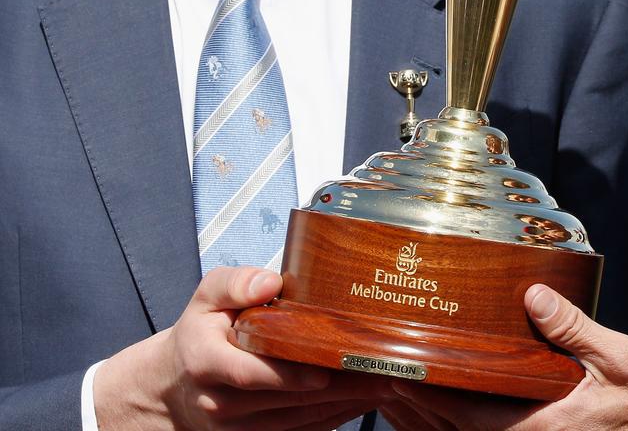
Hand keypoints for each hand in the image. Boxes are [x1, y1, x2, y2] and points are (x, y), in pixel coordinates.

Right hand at [94, 265, 386, 429]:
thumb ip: (235, 283)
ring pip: (299, 422)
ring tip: (384, 386)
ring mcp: (238, 429)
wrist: (174, 387)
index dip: (291, 375)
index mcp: (207, 361)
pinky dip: (332, 419)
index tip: (328, 371)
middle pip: (286, 400)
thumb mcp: (206, 296)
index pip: (252, 373)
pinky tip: (361, 402)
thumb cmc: (200, 332)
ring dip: (343, 407)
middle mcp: (222, 403)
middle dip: (337, 389)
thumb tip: (270, 282)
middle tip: (382, 373)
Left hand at [381, 283, 627, 430]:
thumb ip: (574, 329)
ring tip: (392, 397)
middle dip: (416, 409)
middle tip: (380, 379)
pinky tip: (437, 413)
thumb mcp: (621, 362)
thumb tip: (534, 295)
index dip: (430, 397)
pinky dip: (452, 428)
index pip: (469, 414)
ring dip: (426, 422)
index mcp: (543, 427)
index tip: (399, 375)